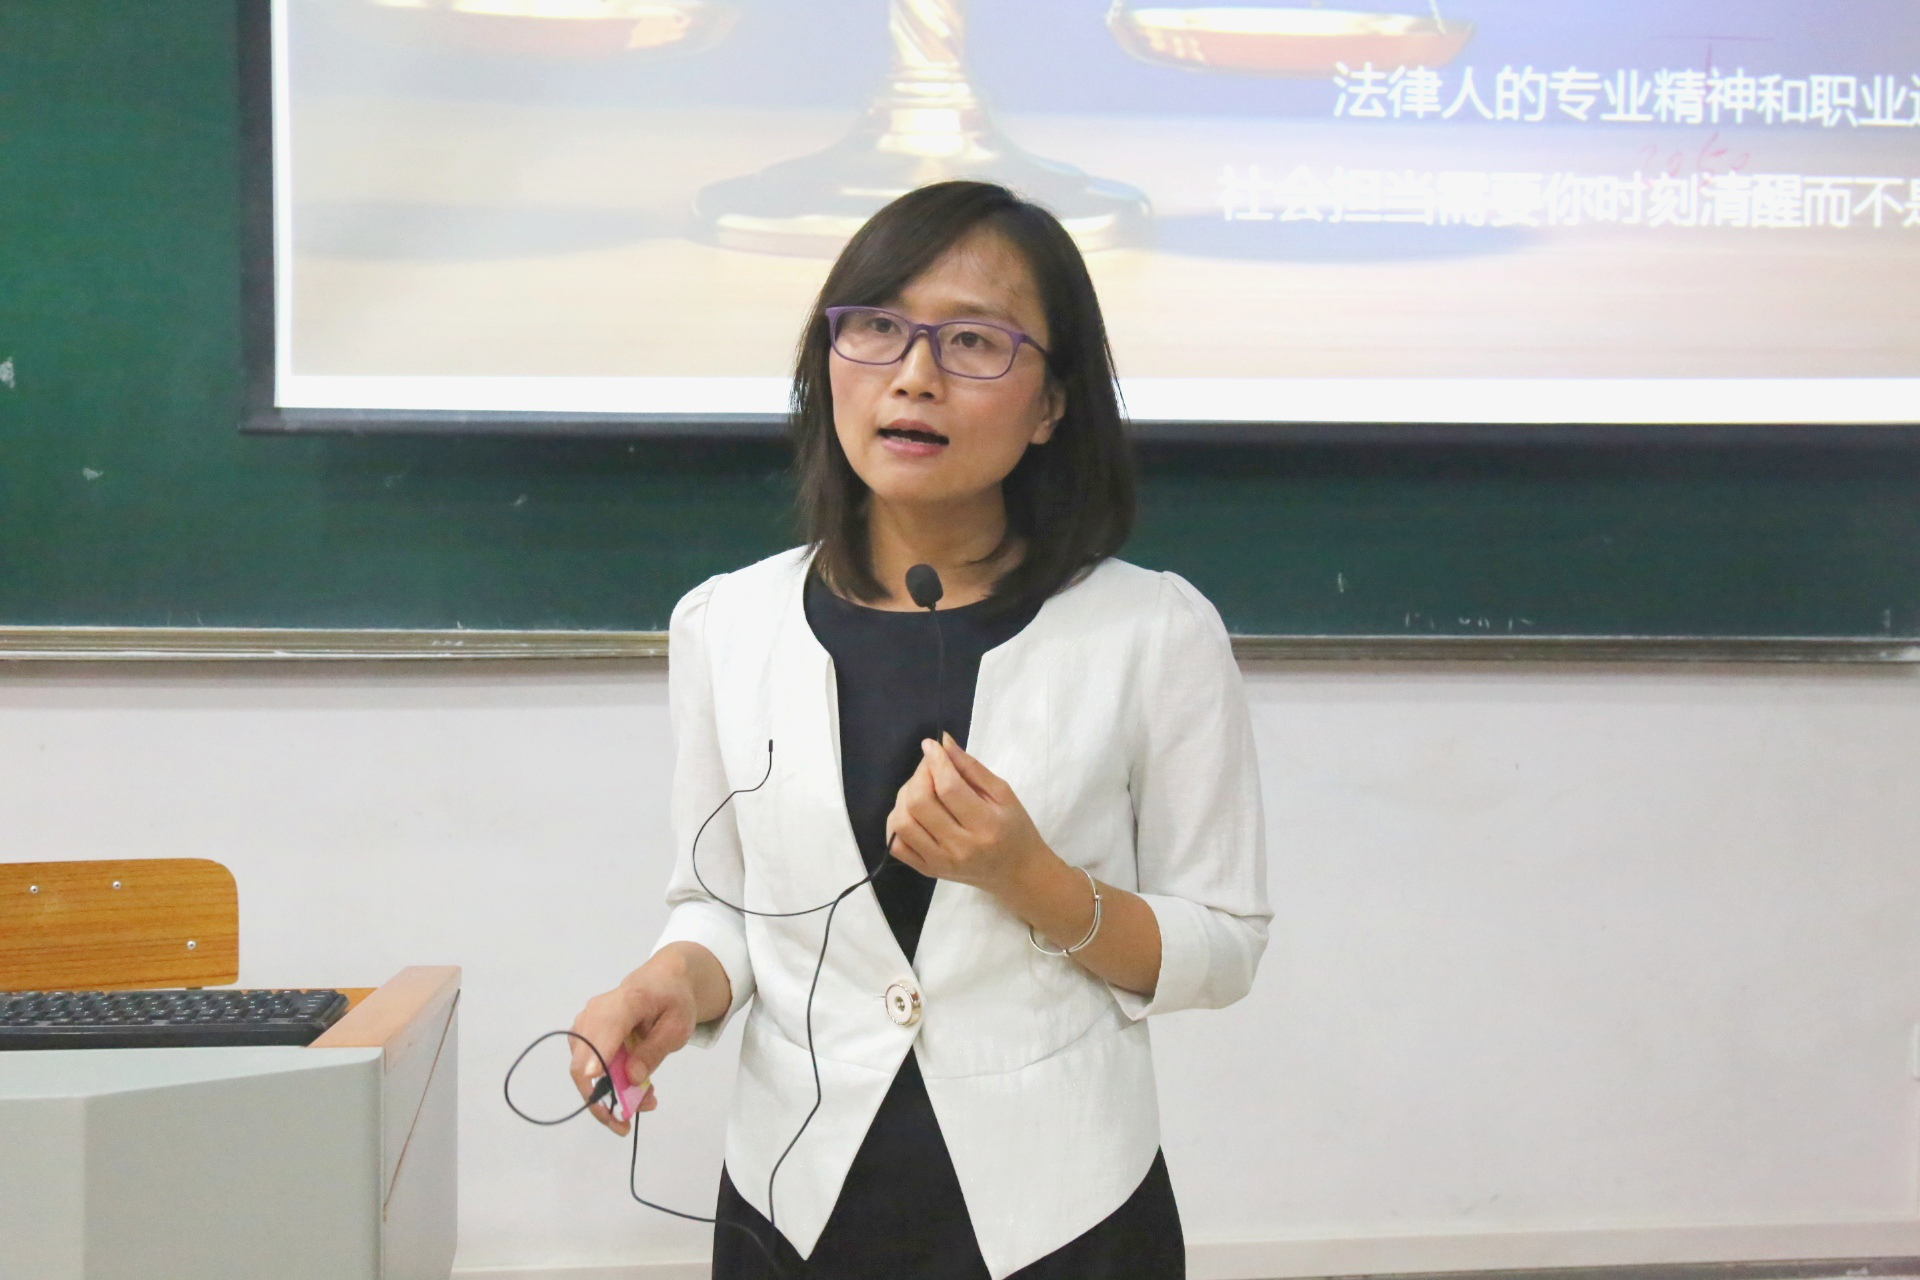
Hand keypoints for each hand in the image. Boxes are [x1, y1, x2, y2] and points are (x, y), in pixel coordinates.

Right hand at [567, 961, 695, 1136]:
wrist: (662, 980)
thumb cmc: (673, 1000)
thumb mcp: (678, 1026)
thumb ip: (654, 1051)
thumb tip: (631, 1079)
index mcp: (626, 1001)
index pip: (604, 1031)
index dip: (597, 1060)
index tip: (597, 1085)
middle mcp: (596, 1012)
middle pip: (584, 1061)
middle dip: (602, 1098)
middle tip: (625, 1124)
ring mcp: (586, 1024)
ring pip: (583, 1071)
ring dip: (607, 1095)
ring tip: (644, 1102)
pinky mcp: (584, 1036)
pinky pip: (588, 1067)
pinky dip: (607, 1084)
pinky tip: (634, 1089)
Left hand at [885, 733, 1051, 898]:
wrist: (1016, 873)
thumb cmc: (1015, 829)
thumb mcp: (1003, 794)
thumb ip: (972, 768)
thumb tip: (942, 742)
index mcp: (986, 826)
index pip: (949, 788)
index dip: (936, 761)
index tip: (932, 745)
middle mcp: (960, 847)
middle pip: (920, 803)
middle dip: (919, 775)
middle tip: (930, 767)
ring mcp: (940, 862)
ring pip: (902, 822)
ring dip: (905, 796)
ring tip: (921, 788)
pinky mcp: (927, 870)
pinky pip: (896, 844)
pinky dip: (897, 821)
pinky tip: (912, 811)